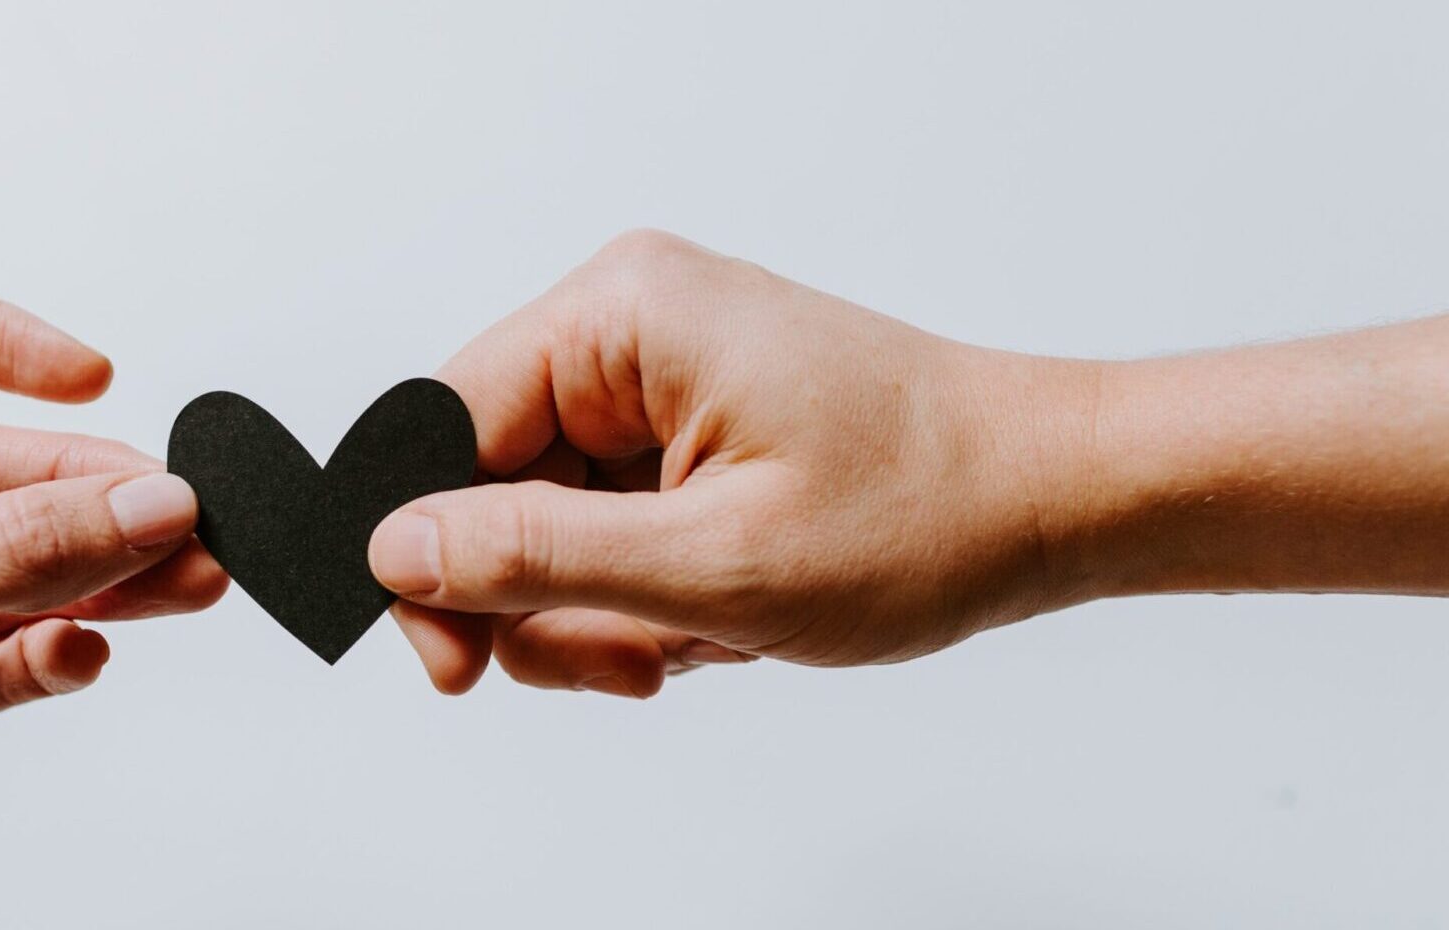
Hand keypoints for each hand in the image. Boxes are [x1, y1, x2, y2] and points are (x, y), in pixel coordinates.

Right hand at [370, 230, 1448, 696]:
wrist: (1052, 500)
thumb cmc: (927, 509)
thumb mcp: (714, 563)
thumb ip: (536, 556)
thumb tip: (396, 551)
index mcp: (621, 316)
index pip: (438, 427)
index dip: (428, 556)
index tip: (455, 663)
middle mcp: (628, 326)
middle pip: (487, 485)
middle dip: (545, 599)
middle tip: (628, 659)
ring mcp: (657, 377)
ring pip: (545, 523)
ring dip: (604, 610)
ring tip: (696, 637)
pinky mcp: (684, 424)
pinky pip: (604, 525)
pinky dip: (644, 594)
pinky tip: (716, 616)